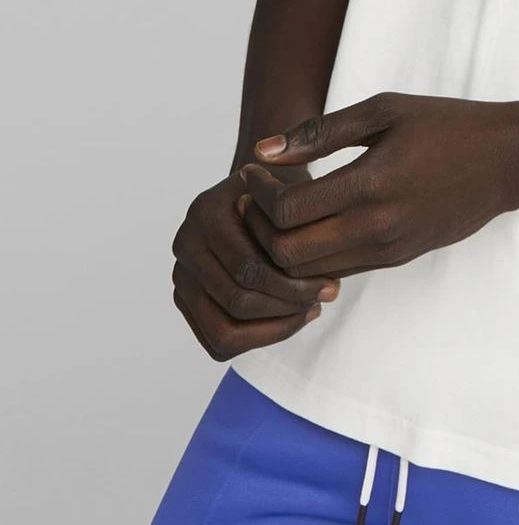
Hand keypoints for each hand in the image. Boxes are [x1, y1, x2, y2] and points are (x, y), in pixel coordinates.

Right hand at [170, 166, 341, 359]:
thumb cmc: (278, 186)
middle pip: (236, 301)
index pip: (248, 269)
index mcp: (206, 211)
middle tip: (323, 299)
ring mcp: (181, 274)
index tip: (331, 285)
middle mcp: (185, 243)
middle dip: (287, 307)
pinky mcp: (185, 299)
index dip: (294, 285)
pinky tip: (287, 319)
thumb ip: (299, 214)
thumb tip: (321, 271)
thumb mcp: (291, 183)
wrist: (252, 187)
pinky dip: (256, 339)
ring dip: (272, 329)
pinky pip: (217, 341)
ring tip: (307, 311)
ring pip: (224, 330)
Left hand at [236, 92, 518, 280]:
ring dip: (281, 247)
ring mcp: (388, 250)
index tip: (251, 170)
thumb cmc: (445, 125)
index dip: (258, 194)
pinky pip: (337, 271)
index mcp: (371, 183)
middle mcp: (377, 227)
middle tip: (255, 195)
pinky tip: (308, 224)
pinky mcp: (396, 260)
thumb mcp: (383, 110)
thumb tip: (264, 151)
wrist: (505, 161)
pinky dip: (310, 258)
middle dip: (259, 228)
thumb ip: (321, 132)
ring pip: (309, 273)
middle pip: (288, 254)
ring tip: (276, 210)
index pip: (288, 212)